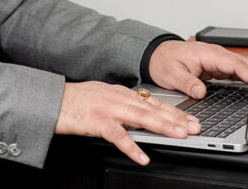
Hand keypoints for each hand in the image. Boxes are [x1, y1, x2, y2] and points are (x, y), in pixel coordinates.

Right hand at [55, 81, 199, 164]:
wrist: (53, 100)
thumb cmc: (75, 101)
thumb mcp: (103, 97)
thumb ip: (122, 104)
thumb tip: (140, 113)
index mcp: (121, 92)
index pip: (153, 102)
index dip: (174, 110)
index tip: (190, 118)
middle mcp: (118, 97)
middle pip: (152, 108)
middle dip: (176, 118)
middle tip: (194, 127)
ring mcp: (108, 108)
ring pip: (140, 117)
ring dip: (162, 126)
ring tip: (178, 135)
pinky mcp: (96, 121)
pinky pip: (117, 135)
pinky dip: (132, 146)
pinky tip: (142, 156)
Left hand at [148, 40, 247, 98]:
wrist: (158, 55)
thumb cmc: (164, 61)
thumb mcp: (171, 74)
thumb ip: (187, 83)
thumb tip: (200, 92)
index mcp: (207, 53)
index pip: (233, 62)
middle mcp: (216, 54)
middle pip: (243, 63)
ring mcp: (219, 60)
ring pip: (242, 66)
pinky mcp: (219, 66)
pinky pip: (237, 70)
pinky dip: (247, 77)